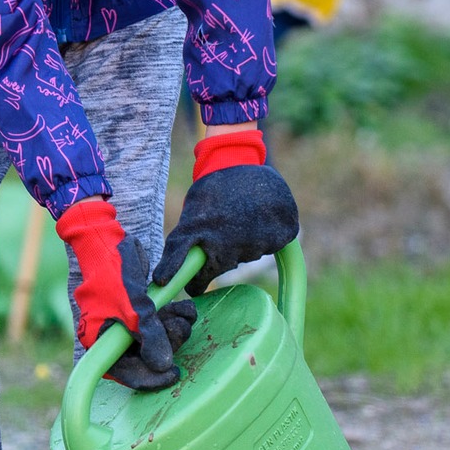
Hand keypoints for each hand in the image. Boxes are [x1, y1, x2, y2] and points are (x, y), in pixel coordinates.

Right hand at [55, 198, 188, 390]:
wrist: (106, 239)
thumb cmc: (111, 273)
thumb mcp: (133, 306)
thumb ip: (150, 335)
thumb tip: (163, 365)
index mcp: (101, 341)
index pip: (125, 372)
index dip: (150, 378)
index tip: (175, 374)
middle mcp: (113, 336)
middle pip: (145, 356)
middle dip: (168, 343)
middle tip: (181, 328)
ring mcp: (126, 322)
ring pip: (156, 339)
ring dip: (175, 328)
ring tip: (185, 312)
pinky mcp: (139, 309)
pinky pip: (159, 322)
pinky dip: (173, 316)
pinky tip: (183, 307)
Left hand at [153, 128, 299, 292]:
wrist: (239, 161)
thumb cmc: (211, 190)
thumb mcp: (192, 215)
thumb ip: (185, 245)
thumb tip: (167, 279)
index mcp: (203, 236)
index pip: (199, 278)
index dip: (198, 284)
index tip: (196, 289)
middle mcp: (231, 241)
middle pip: (225, 266)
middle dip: (221, 256)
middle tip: (222, 233)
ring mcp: (258, 238)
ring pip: (250, 254)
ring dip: (244, 242)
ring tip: (240, 218)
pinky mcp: (282, 232)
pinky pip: (272, 244)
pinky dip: (266, 235)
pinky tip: (257, 217)